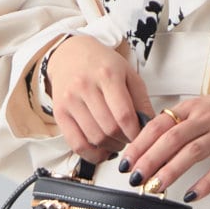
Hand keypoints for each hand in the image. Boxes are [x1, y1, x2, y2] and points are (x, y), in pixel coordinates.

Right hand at [44, 34, 154, 162]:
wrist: (70, 54)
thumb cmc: (102, 65)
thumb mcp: (129, 75)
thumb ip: (142, 101)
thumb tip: (150, 128)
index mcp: (107, 75)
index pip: (124, 116)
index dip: (136, 134)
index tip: (141, 137)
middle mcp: (85, 86)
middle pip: (109, 129)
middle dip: (124, 141)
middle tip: (129, 138)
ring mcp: (70, 100)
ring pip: (95, 139)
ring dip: (110, 147)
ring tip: (116, 141)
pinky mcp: (59, 113)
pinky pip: (76, 144)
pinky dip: (92, 154)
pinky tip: (101, 150)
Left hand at [118, 77, 209, 201]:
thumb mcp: (203, 108)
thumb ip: (180, 123)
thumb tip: (150, 145)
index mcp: (192, 107)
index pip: (159, 124)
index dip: (140, 143)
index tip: (126, 160)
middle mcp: (206, 119)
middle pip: (171, 139)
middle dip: (149, 160)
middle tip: (134, 178)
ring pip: (191, 154)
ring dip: (170, 172)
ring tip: (154, 188)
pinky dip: (204, 184)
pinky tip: (190, 195)